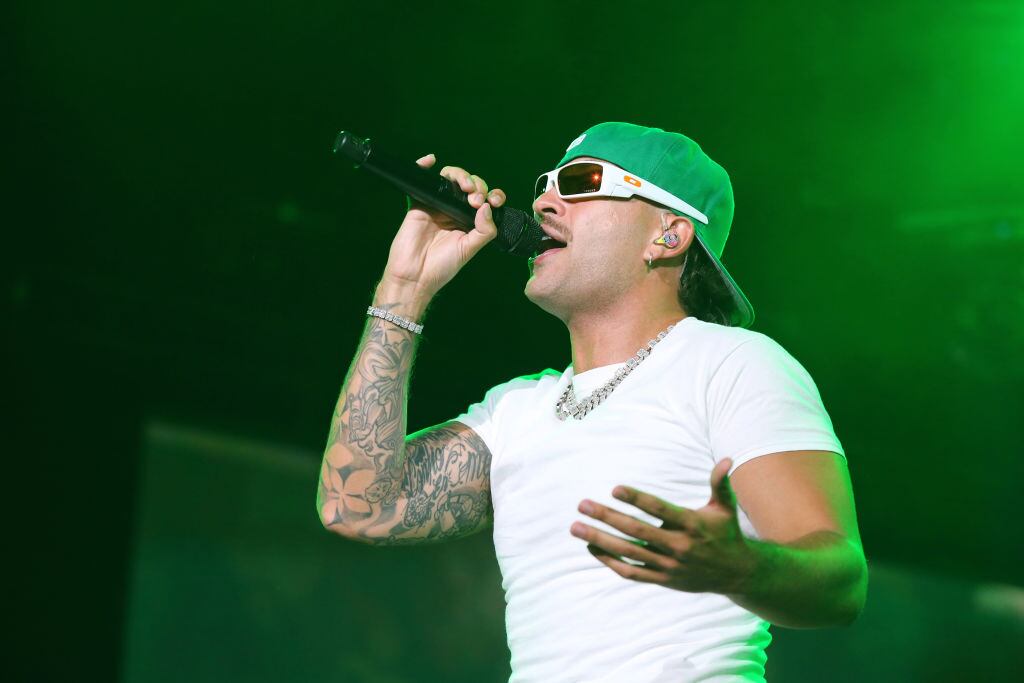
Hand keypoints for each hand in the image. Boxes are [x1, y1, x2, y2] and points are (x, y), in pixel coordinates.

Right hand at [381, 154, 506, 296]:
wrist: (414, 276)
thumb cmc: (442, 267)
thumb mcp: (469, 250)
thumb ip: (484, 230)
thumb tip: (487, 207)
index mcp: (470, 221)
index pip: (485, 201)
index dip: (492, 195)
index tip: (494, 201)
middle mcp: (454, 211)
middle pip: (469, 185)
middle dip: (477, 186)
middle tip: (475, 199)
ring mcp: (437, 205)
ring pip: (450, 179)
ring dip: (460, 176)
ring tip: (465, 187)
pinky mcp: (419, 203)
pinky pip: (421, 180)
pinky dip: (424, 166)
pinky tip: (430, 160)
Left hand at [570, 458, 755, 594]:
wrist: (736, 574)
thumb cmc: (726, 533)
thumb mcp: (724, 508)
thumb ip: (720, 484)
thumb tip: (726, 459)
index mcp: (691, 524)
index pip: (659, 509)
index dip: (637, 499)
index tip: (614, 489)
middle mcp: (678, 546)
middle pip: (636, 531)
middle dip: (607, 517)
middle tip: (582, 504)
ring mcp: (668, 565)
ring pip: (628, 553)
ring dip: (600, 540)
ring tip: (576, 527)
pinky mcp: (662, 579)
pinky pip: (631, 572)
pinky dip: (610, 561)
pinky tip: (591, 547)